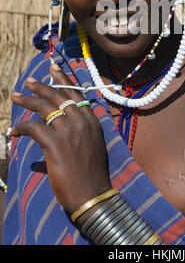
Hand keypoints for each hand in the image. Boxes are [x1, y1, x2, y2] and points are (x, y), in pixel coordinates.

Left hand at [11, 64, 111, 213]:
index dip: (63, 79)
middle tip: (28, 82)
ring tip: (16, 97)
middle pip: (58, 96)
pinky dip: (21, 127)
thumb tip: (60, 129)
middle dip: (41, 87)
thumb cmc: (91, 174)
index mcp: (91, 121)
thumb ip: (80, 132)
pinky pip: (34, 127)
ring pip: (45, 107)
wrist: (92, 194)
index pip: (76, 93)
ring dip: (28, 101)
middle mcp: (81, 121)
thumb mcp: (91, 145)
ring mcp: (68, 131)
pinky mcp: (55, 143)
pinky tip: (13, 131)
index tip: (54, 68)